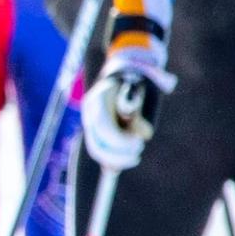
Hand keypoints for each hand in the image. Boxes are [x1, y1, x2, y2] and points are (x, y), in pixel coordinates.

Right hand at [82, 42, 168, 170]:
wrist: (125, 72)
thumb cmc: (137, 81)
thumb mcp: (142, 92)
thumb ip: (141, 113)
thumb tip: (144, 134)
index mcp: (99, 98)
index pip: (103, 127)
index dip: (120, 141)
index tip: (139, 143)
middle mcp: (90, 111)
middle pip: (96, 143)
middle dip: (117, 155)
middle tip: (137, 154)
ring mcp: (90, 121)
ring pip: (97, 148)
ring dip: (115, 159)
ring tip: (134, 156)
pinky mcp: (96, 129)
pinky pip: (100, 149)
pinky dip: (111, 159)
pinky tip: (122, 163)